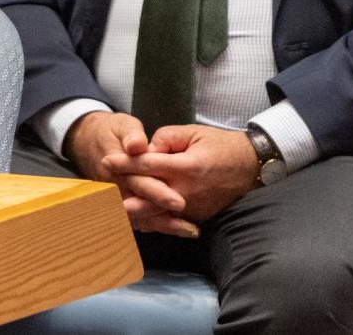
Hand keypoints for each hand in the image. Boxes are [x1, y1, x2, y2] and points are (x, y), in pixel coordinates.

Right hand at [66, 111, 195, 237]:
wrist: (88, 142)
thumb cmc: (112, 132)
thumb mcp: (122, 125)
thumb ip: (132, 135)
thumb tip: (137, 145)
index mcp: (114, 165)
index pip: (137, 182)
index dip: (158, 192)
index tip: (178, 201)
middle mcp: (113, 186)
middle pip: (140, 204)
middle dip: (164, 214)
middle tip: (188, 222)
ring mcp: (114, 197)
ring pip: (139, 217)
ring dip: (163, 225)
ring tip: (189, 229)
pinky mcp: (119, 203)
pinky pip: (137, 220)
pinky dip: (155, 226)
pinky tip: (177, 229)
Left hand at [101, 124, 258, 223]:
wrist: (251, 167)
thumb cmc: (221, 145)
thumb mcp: (193, 132)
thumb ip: (166, 138)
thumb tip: (146, 148)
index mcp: (188, 167)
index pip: (149, 165)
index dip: (126, 163)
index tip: (106, 161)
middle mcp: (189, 191)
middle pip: (149, 196)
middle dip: (124, 194)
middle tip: (100, 193)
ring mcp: (194, 208)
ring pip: (158, 213)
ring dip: (135, 212)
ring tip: (111, 210)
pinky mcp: (197, 217)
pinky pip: (170, 219)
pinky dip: (152, 219)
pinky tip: (133, 219)